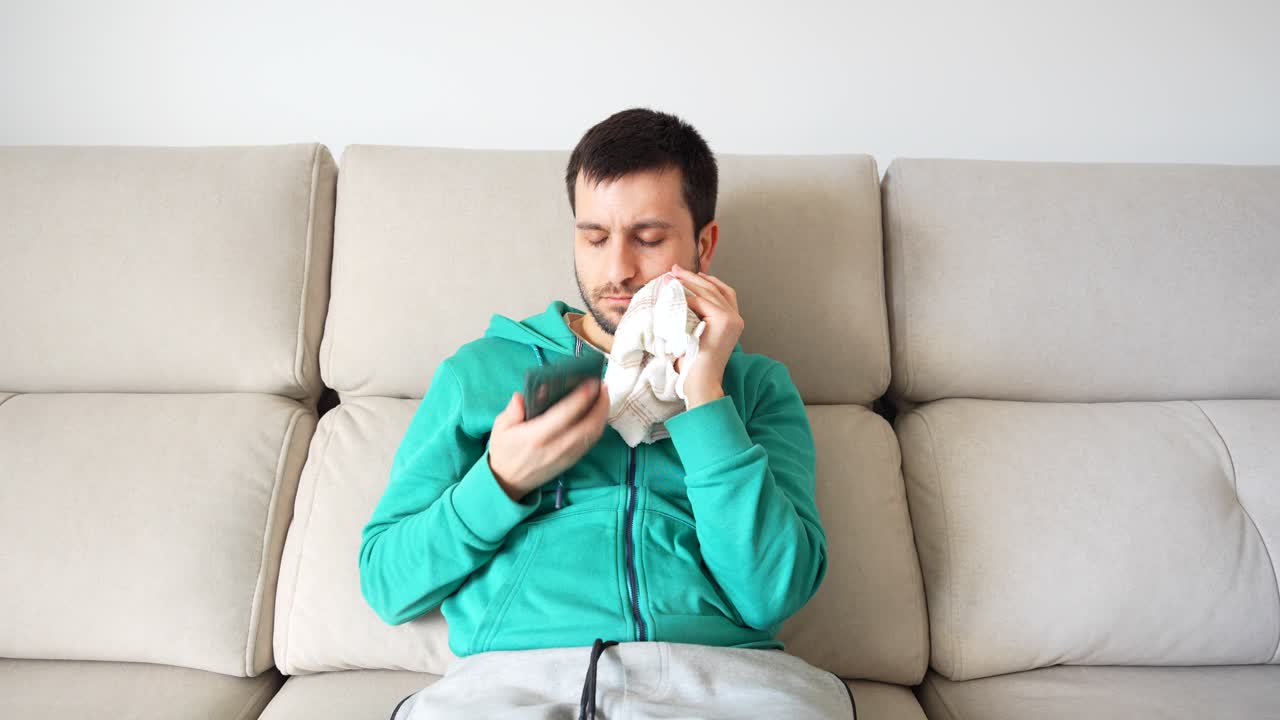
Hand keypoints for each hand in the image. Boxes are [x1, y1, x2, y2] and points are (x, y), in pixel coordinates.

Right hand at [488, 378, 610, 501]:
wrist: (508, 483)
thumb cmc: (504, 452)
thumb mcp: (500, 428)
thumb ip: (513, 410)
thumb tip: (522, 395)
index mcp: (537, 436)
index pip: (565, 414)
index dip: (581, 397)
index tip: (592, 382)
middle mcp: (556, 447)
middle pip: (588, 425)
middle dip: (600, 404)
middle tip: (603, 385)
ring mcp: (566, 456)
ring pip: (593, 434)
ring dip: (602, 414)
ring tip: (604, 396)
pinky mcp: (571, 461)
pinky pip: (590, 442)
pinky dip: (599, 426)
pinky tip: (598, 413)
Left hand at [669, 264, 742, 407]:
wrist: (700, 382)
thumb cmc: (694, 363)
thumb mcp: (697, 333)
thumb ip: (696, 316)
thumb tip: (679, 296)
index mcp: (733, 321)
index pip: (723, 292)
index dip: (705, 280)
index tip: (686, 274)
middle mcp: (736, 318)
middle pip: (715, 288)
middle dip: (693, 277)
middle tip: (673, 270)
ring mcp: (733, 319)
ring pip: (708, 292)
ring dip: (687, 282)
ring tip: (669, 277)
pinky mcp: (724, 321)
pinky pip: (701, 302)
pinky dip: (686, 296)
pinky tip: (672, 293)